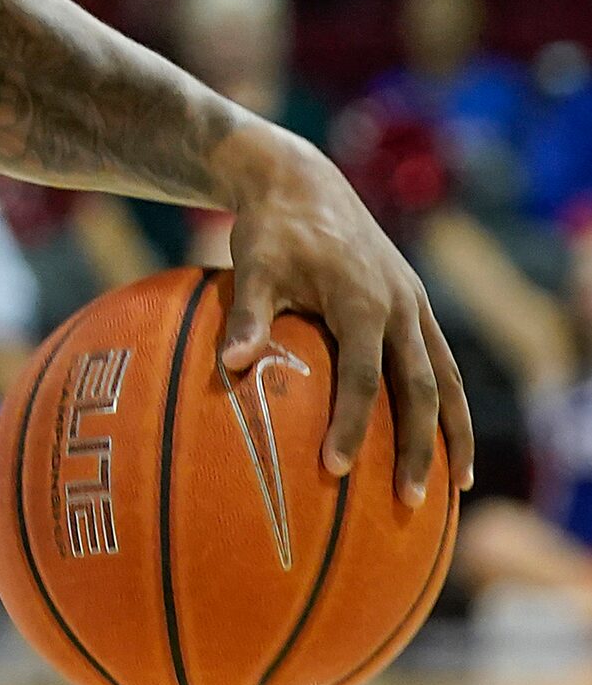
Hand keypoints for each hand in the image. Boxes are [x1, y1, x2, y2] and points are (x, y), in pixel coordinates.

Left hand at [217, 134, 474, 506]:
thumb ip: (246, 316)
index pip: (362, 376)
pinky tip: (449, 441)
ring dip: (453, 434)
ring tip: (455, 487)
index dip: (353, 424)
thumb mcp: (253, 265)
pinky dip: (451, 404)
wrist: (303, 184)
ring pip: (447, 381)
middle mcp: (400, 308)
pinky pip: (444, 364)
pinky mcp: (417, 306)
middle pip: (420, 389)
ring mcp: (415, 307)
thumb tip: (229, 365)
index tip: (335, 469)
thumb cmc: (272, 231)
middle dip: (418, 447)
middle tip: (409, 501)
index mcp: (362, 301)